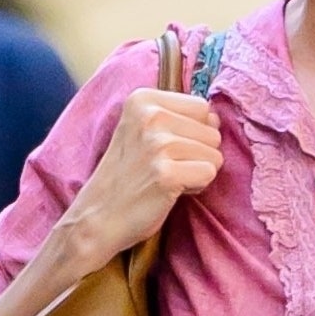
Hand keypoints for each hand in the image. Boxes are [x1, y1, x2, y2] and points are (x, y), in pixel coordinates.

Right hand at [59, 89, 222, 271]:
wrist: (97, 216)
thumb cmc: (126, 175)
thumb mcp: (142, 130)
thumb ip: (178, 118)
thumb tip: (216, 119)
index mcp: (142, 99)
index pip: (202, 107)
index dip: (192, 132)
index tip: (164, 149)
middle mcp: (150, 115)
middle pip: (212, 131)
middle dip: (197, 154)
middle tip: (164, 167)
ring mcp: (157, 144)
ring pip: (215, 154)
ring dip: (196, 172)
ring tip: (166, 178)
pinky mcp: (166, 173)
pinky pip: (210, 174)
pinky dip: (196, 187)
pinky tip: (170, 191)